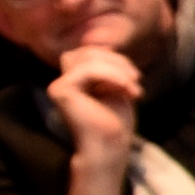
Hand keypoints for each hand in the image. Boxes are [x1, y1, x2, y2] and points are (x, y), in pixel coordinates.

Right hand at [48, 42, 142, 194]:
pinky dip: (111, 75)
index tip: (135, 78)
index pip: (90, 53)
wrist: (110, 146)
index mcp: (76, 81)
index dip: (114, 59)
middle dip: (116, 60)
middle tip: (136, 80)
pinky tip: (125, 89)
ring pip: (87, 58)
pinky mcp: (60, 90)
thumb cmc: (115, 122)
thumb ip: (110, 69)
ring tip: (133, 88)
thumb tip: (109, 48)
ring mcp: (59, 85)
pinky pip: (87, 70)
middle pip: (87, 52)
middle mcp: (64, 81)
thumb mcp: (116, 88)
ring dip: (117, 69)